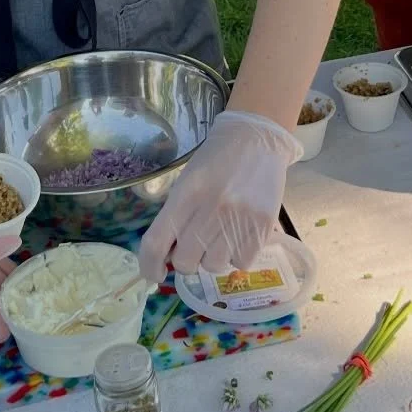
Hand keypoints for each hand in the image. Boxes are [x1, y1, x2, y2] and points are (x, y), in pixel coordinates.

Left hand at [138, 110, 299, 282]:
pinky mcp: (262, 226)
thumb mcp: (188, 181)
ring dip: (213, 257)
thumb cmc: (216, 159)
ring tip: (221, 235)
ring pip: (213, 266)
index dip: (149, 265)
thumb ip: (176, 216)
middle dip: (186, 259)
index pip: (156, 243)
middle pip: (185, 261)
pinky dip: (238, 255)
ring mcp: (238, 219)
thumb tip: (167, 257)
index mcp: (186, 194)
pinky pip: (241, 263)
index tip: (155, 273)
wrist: (257, 138)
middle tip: (195, 244)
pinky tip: (240, 234)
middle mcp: (210, 209)